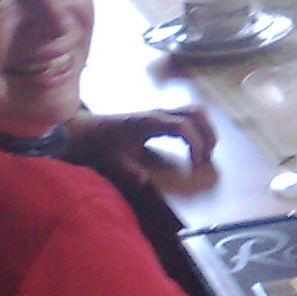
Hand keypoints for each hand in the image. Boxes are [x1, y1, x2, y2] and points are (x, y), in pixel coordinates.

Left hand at [66, 106, 215, 182]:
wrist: (88, 132)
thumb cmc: (101, 147)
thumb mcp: (113, 163)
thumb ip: (129, 173)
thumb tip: (145, 184)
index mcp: (149, 122)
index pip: (183, 127)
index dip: (195, 144)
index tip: (197, 163)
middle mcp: (158, 113)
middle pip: (196, 113)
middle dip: (208, 134)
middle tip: (207, 157)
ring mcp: (160, 112)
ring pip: (194, 111)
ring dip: (205, 129)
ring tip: (204, 152)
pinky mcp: (160, 115)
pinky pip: (187, 115)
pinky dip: (198, 128)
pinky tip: (193, 147)